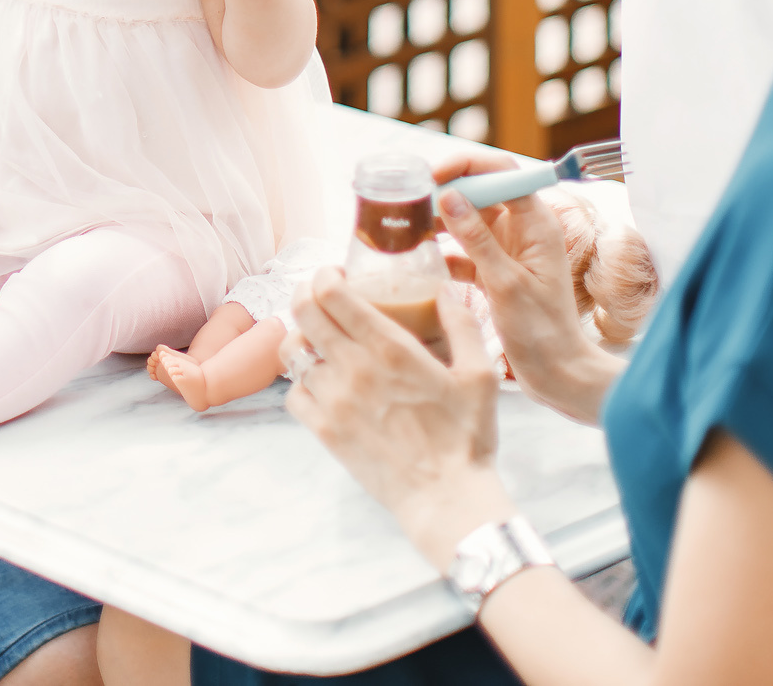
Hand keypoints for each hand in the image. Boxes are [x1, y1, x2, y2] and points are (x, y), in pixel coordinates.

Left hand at [283, 271, 512, 561]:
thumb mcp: (480, 376)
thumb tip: (445, 291)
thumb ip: (463, 326)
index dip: (324, 275)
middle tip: (319, 295)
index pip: (331, 294)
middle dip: (304, 293)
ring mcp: (334, 401)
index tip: (335, 274)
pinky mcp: (324, 431)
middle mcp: (353, 368)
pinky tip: (321, 382)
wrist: (446, 498)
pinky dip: (301, 382)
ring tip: (318, 339)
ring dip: (302, 338)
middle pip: (302, 312)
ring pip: (292, 352)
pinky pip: (293, 394)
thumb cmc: (466, 438)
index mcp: (390, 348)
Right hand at [431, 158, 613, 422]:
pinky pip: (463, 249)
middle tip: (408, 198)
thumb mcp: (506, 284)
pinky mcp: (494, 271)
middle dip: (444, 190)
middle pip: (480, 190)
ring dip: (438, 220)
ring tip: (406, 225)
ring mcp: (508, 250)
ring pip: (467, 219)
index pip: (501, 171)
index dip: (466, 165)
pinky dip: (442, 250)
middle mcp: (522, 230)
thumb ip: (477, 239)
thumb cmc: (542, 332)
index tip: (432, 176)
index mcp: (536, 223)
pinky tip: (419, 258)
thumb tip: (450, 197)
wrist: (558, 374)